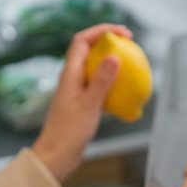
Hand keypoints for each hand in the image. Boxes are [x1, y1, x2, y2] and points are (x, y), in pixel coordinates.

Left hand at [31, 23, 130, 181]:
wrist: (56, 155)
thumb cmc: (69, 132)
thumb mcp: (89, 105)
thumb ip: (102, 81)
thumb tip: (115, 56)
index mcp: (69, 73)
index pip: (82, 40)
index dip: (101, 30)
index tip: (123, 33)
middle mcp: (71, 78)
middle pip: (89, 50)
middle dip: (108, 42)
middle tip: (130, 44)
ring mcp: (76, 90)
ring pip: (94, 68)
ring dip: (111, 62)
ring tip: (130, 63)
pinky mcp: (81, 103)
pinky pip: (98, 85)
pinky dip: (111, 83)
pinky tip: (126, 91)